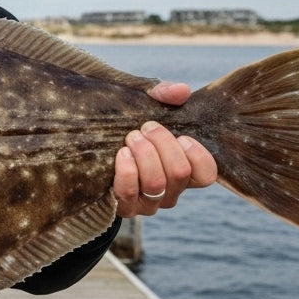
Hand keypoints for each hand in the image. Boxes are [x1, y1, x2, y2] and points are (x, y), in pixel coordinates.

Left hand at [114, 81, 217, 217]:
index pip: (207, 175)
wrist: (92, 144)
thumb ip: (165, 94)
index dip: (198, 155)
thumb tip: (182, 90)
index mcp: (185, 170)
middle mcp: (171, 190)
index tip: (182, 136)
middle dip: (162, 144)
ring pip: (156, 184)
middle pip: (179, 173)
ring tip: (132, 137)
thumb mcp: (147, 105)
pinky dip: (127, 171)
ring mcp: (149, 203)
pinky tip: (122, 154)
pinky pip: (129, 194)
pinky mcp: (125, 207)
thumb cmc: (130, 125)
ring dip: (144, 155)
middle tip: (146, 127)